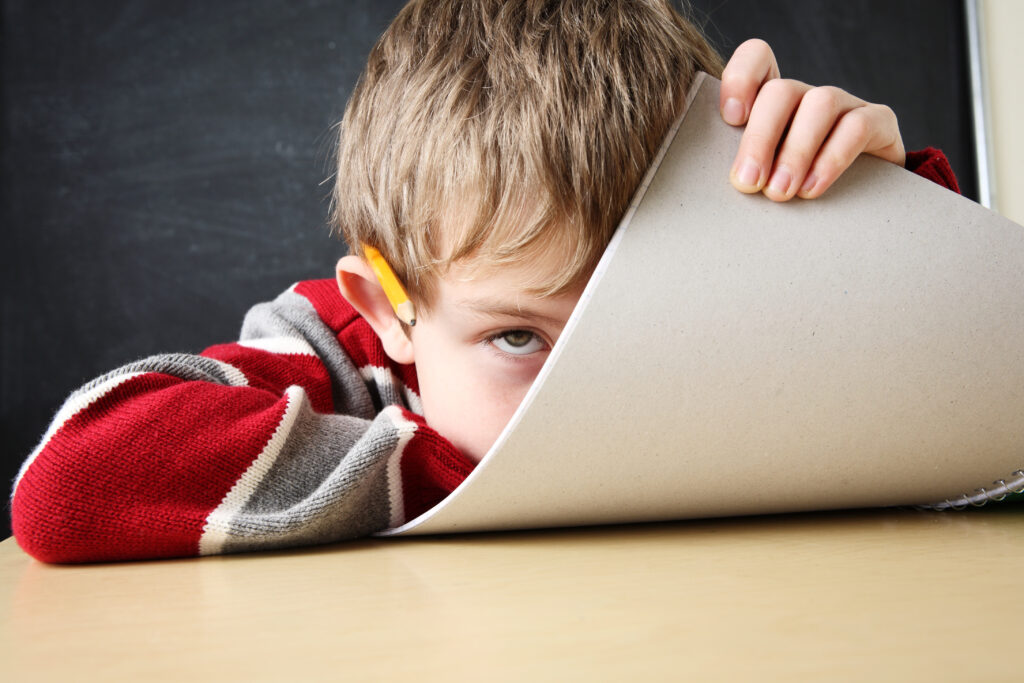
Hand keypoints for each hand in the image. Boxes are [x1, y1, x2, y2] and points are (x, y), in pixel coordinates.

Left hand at [719, 39, 905, 201]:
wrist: (857, 205)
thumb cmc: (791, 190)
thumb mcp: (761, 176)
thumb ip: (742, 167)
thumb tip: (731, 180)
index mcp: (771, 102)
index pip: (757, 58)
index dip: (741, 78)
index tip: (731, 118)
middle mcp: (806, 96)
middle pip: (780, 91)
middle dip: (760, 138)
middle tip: (748, 182)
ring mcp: (844, 104)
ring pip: (819, 104)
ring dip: (796, 152)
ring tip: (779, 192)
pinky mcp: (879, 121)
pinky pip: (858, 127)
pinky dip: (832, 159)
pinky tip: (812, 188)